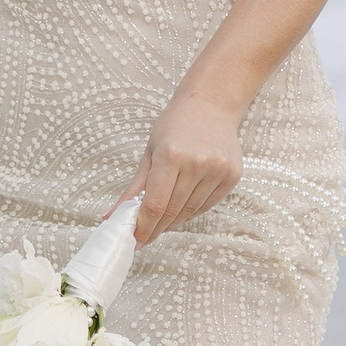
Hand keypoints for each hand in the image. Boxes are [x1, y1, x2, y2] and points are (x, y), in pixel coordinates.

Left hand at [124, 92, 243, 244]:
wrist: (211, 104)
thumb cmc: (175, 125)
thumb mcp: (150, 152)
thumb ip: (134, 188)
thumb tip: (112, 216)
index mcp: (171, 155)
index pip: (155, 204)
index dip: (144, 227)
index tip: (136, 240)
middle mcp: (197, 163)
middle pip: (173, 211)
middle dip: (156, 228)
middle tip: (145, 236)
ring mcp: (218, 170)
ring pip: (191, 211)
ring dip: (174, 221)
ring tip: (163, 221)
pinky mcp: (233, 176)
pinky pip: (207, 205)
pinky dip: (192, 211)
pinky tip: (182, 209)